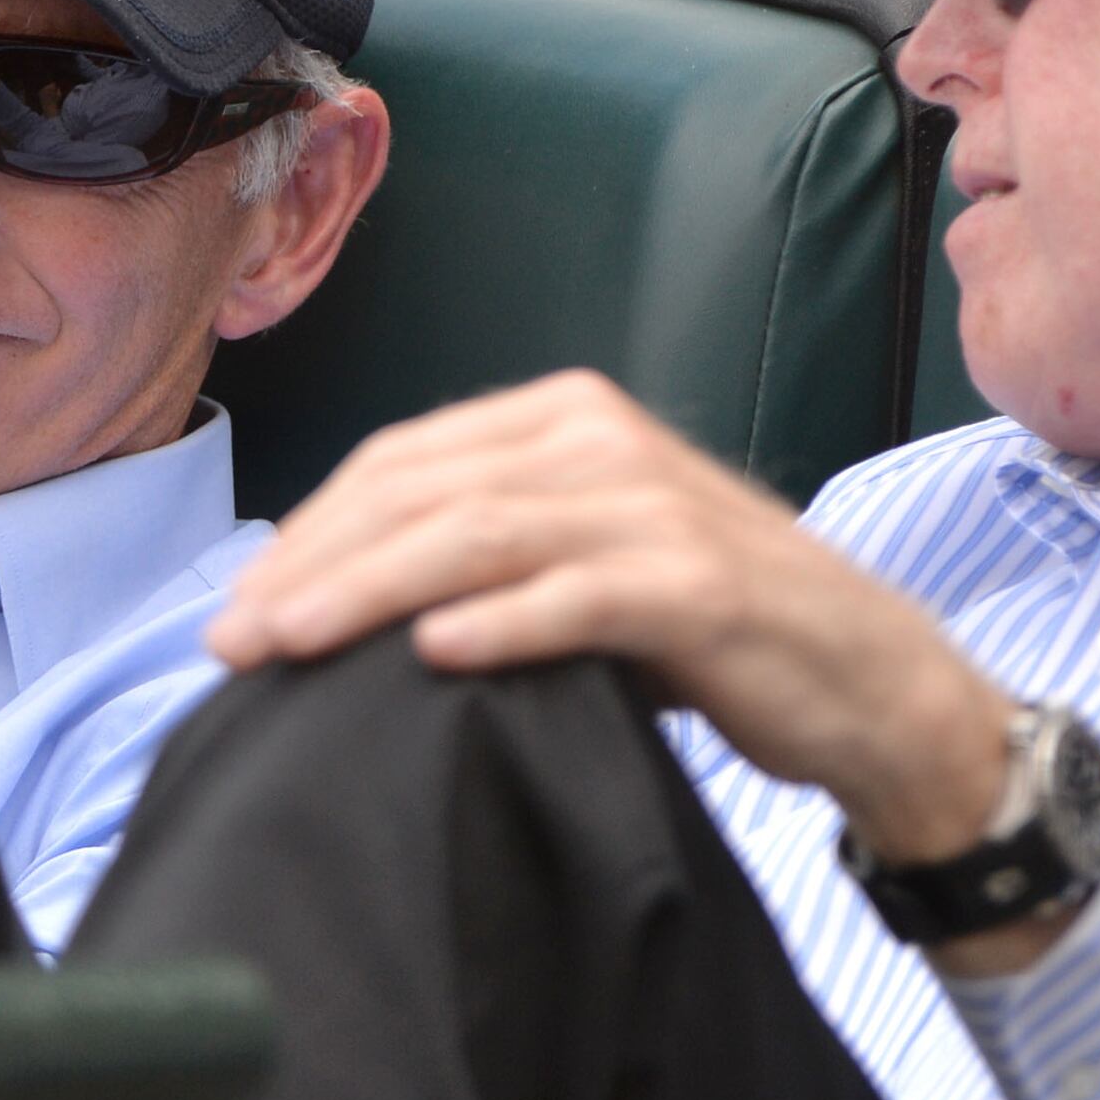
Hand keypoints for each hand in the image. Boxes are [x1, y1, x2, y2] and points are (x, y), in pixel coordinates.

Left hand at [216, 372, 1025, 874]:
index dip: (308, 529)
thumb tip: (331, 609)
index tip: (237, 605)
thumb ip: (483, 560)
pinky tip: (433, 654)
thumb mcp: (582, 567)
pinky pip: (579, 597)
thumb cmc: (706, 633)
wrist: (867, 680)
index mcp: (565, 419)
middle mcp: (602, 440)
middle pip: (420, 492)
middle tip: (232, 640)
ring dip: (368, 593)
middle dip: (312, 565)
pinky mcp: (698, 586)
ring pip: (477, 535)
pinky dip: (501, 624)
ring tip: (291, 646)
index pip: (402, 460)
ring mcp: (653, 507)